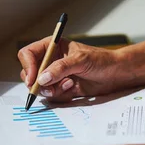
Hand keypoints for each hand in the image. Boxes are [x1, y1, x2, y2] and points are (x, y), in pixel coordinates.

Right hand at [17, 36, 144, 102]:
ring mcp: (56, 76)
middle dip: (38, 83)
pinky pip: (53, 96)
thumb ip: (60, 68)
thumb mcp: (80, 60)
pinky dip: (61, 95)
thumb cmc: (101, 60)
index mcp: (52, 47)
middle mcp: (51, 61)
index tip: (33, 80)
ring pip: (41, 88)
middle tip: (50, 88)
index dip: (27, 67)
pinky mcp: (62, 88)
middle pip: (30, 74)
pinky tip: (74, 88)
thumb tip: (42, 79)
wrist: (116, 74)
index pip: (28, 54)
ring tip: (69, 84)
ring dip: (53, 90)